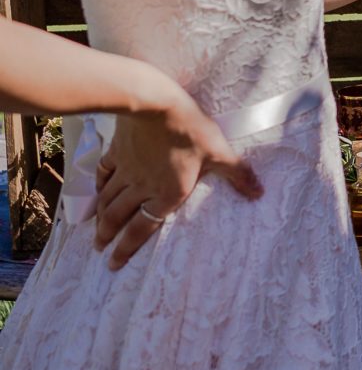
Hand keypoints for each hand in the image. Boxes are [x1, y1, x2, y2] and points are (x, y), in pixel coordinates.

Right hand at [94, 87, 262, 269]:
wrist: (156, 105)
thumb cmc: (191, 131)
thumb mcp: (220, 153)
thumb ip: (237, 175)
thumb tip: (258, 193)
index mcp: (166, 193)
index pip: (142, 228)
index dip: (127, 249)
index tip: (114, 264)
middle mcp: (142, 187)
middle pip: (119, 217)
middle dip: (108, 236)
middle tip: (98, 249)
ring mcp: (126, 169)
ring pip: (108, 199)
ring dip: (100, 216)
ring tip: (94, 230)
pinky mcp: (117, 151)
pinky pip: (104, 173)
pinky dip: (98, 186)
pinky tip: (96, 191)